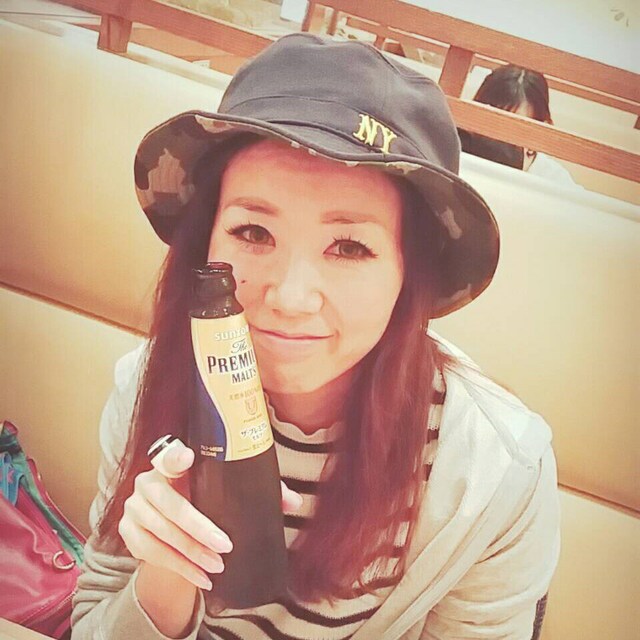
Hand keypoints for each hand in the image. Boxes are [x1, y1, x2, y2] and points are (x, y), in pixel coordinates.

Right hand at [118, 439, 301, 589]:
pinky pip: (151, 553)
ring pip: (161, 534)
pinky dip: (178, 568)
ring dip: (190, 554)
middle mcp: (147, 482)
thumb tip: (293, 502)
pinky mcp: (128, 532)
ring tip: (216, 567)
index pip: (171, 455)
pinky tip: (200, 578)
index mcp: (171, 464)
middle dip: (198, 530)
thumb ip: (256, 490)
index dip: (177, 456)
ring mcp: (134, 508)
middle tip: (225, 547)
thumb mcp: (223, 490)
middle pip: (170, 506)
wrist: (169, 523)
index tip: (189, 457)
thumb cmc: (202, 498)